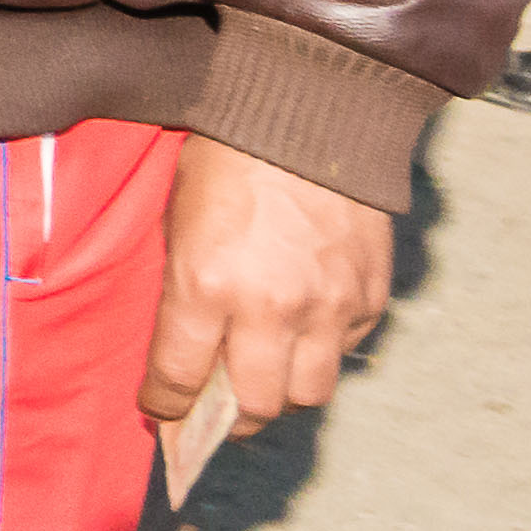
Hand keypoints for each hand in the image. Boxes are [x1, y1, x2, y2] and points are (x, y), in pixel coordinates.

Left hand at [141, 144, 398, 428]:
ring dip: (284, 393)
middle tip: (220, 408)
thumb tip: (184, 350)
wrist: (308, 114)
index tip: (161, 411)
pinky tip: (306, 329)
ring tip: (266, 376)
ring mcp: (327, 307)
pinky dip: (324, 351)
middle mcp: (270, 310)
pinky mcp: (369, 297)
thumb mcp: (178, 222)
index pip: (179, 380)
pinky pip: (346, 351)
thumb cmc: (226, 162)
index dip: (165, 405)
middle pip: (256, 406)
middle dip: (231, 416)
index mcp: (206, 288)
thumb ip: (182, 291)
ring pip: (309, 394)